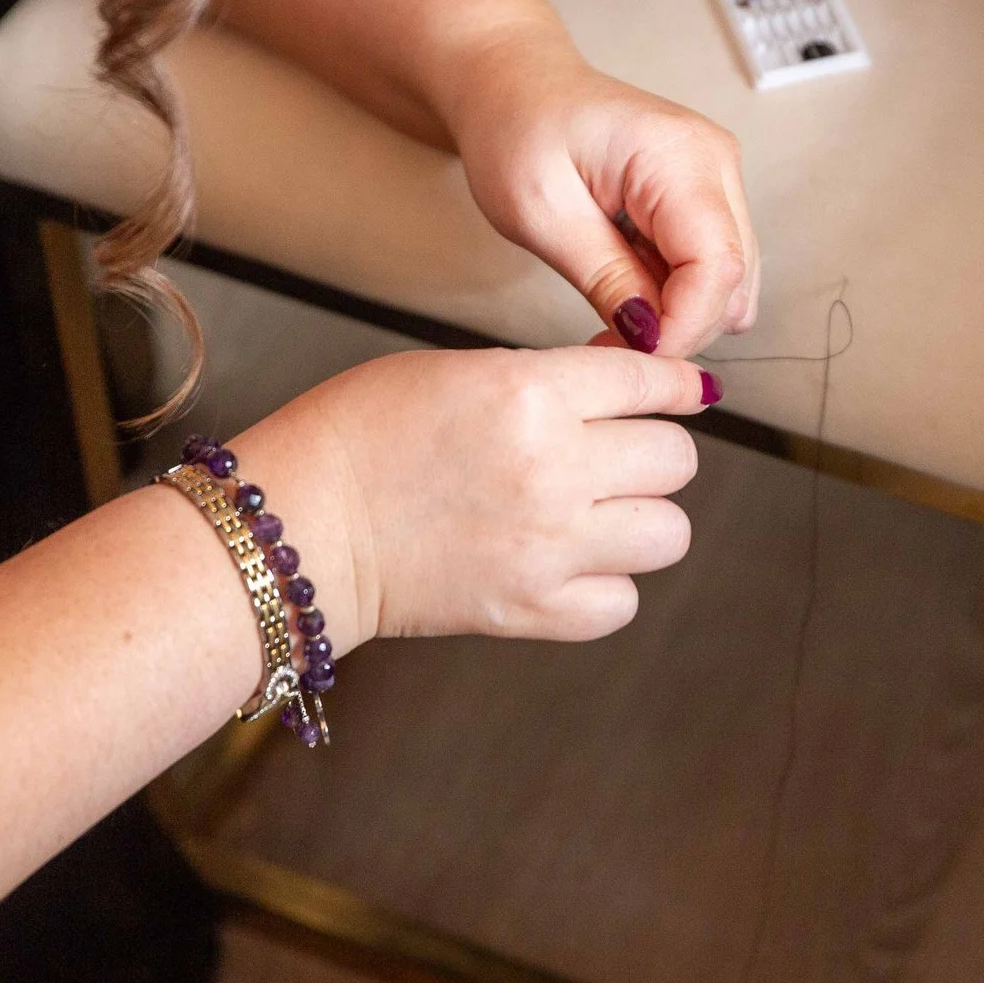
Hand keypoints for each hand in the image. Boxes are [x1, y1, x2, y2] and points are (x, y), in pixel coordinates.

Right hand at [226, 345, 714, 649]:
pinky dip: (606, 585)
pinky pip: (624, 602)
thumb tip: (625, 388)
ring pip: (669, 533)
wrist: (302, 524)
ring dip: (641, 519)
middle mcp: (554, 470)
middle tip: (613, 455)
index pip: (650, 383)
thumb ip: (546, 380)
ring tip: (595, 514)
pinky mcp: (533, 611)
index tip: (682, 391)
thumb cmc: (360, 434)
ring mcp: (550, 548)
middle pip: (676, 457)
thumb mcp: (459, 372)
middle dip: (650, 450)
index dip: (673, 384)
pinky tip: (567, 564)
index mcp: (531, 395)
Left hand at [443, 35, 758, 357]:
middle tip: (608, 339)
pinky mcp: (706, 195)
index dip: (683, 326)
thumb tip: (653, 338)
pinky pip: (712, 266)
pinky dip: (675, 293)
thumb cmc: (517, 129)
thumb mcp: (541, 212)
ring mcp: (717, 178)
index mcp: (677, 155)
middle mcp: (715, 162)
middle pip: (735, 280)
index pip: (718, 266)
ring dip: (679, 313)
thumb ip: (605, 277)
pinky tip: (627, 284)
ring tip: (612, 309)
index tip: (631, 354)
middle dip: (680, 326)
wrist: (515, 84)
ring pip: (732, 282)